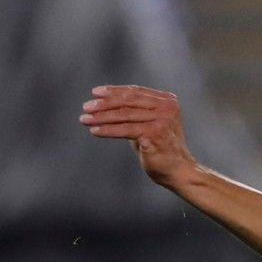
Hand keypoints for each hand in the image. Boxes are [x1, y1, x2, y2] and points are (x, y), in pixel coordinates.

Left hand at [80, 84, 199, 187]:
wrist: (177, 170)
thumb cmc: (160, 148)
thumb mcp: (147, 123)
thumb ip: (134, 111)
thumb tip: (105, 103)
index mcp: (167, 100)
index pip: (135, 92)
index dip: (113, 91)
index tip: (95, 93)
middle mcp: (166, 107)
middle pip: (128, 101)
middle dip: (104, 103)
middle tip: (86, 107)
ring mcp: (162, 119)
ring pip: (125, 115)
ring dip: (101, 117)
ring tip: (84, 119)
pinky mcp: (155, 133)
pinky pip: (125, 130)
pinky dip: (108, 129)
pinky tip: (95, 130)